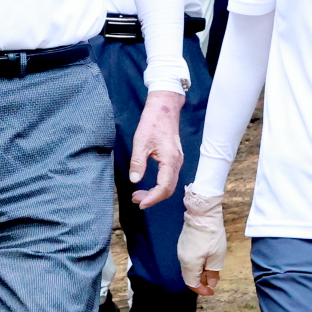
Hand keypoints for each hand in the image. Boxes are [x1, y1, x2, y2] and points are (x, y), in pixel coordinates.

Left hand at [129, 89, 185, 207]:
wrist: (164, 108)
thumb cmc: (152, 122)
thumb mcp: (140, 142)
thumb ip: (138, 163)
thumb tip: (134, 180)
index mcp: (170, 159)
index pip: (164, 187)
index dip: (152, 198)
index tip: (140, 203)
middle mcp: (176, 162)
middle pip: (168, 189)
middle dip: (152, 198)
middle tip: (136, 199)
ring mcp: (177, 161)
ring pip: (169, 184)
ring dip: (155, 193)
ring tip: (139, 194)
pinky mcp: (174, 159)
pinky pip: (169, 178)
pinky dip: (159, 186)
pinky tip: (148, 185)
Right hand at [177, 187, 227, 294]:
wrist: (202, 213)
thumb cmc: (211, 234)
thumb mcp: (217, 255)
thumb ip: (213, 272)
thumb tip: (211, 283)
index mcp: (190, 264)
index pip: (192, 284)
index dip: (202, 290)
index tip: (212, 291)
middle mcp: (182, 258)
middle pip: (189, 276)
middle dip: (202, 281)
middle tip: (215, 279)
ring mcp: (181, 250)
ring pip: (189, 268)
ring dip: (200, 272)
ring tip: (213, 268)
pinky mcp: (183, 243)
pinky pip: (189, 259)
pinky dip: (197, 263)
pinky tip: (207, 258)